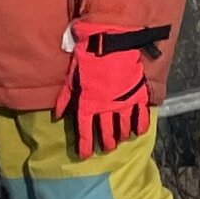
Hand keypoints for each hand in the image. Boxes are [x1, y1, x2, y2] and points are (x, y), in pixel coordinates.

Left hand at [55, 22, 165, 158]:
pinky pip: (141, 114)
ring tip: (120, 141)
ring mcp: (125, 102)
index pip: (85, 130)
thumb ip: (65, 98)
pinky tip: (139, 131)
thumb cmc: (89, 58)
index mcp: (88, 104)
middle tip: (106, 149)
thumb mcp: (71, 78)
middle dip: (105, 142)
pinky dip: (141, 124)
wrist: (112, 44)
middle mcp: (107, 108)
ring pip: (123, 125)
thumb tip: (58, 116)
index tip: (85, 155)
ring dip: (121, 135)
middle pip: (106, 130)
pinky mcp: (138, 94)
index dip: (85, 144)